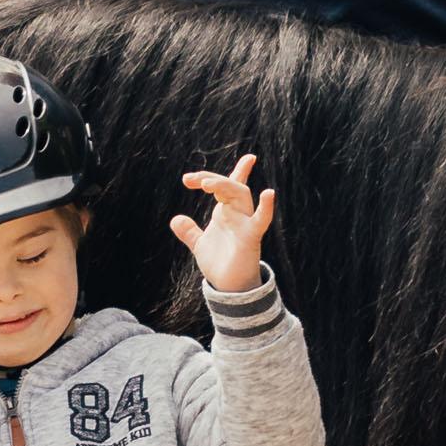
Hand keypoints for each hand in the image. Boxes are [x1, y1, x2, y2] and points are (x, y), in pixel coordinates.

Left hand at [172, 153, 276, 292]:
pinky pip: (261, 220)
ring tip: (205, 185)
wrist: (228, 287)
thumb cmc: (220, 264)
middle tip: (189, 179)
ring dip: (225, 185)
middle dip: (212, 178)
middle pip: (231, 186)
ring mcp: (245, 224)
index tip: (241, 157)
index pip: (229, 185)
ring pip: (241, 195)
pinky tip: (269, 193)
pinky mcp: (251, 238)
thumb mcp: (199, 245)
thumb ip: (189, 231)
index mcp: (225, 212)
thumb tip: (176, 220)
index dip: (235, 170)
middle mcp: (237, 214)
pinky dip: (266, 207)